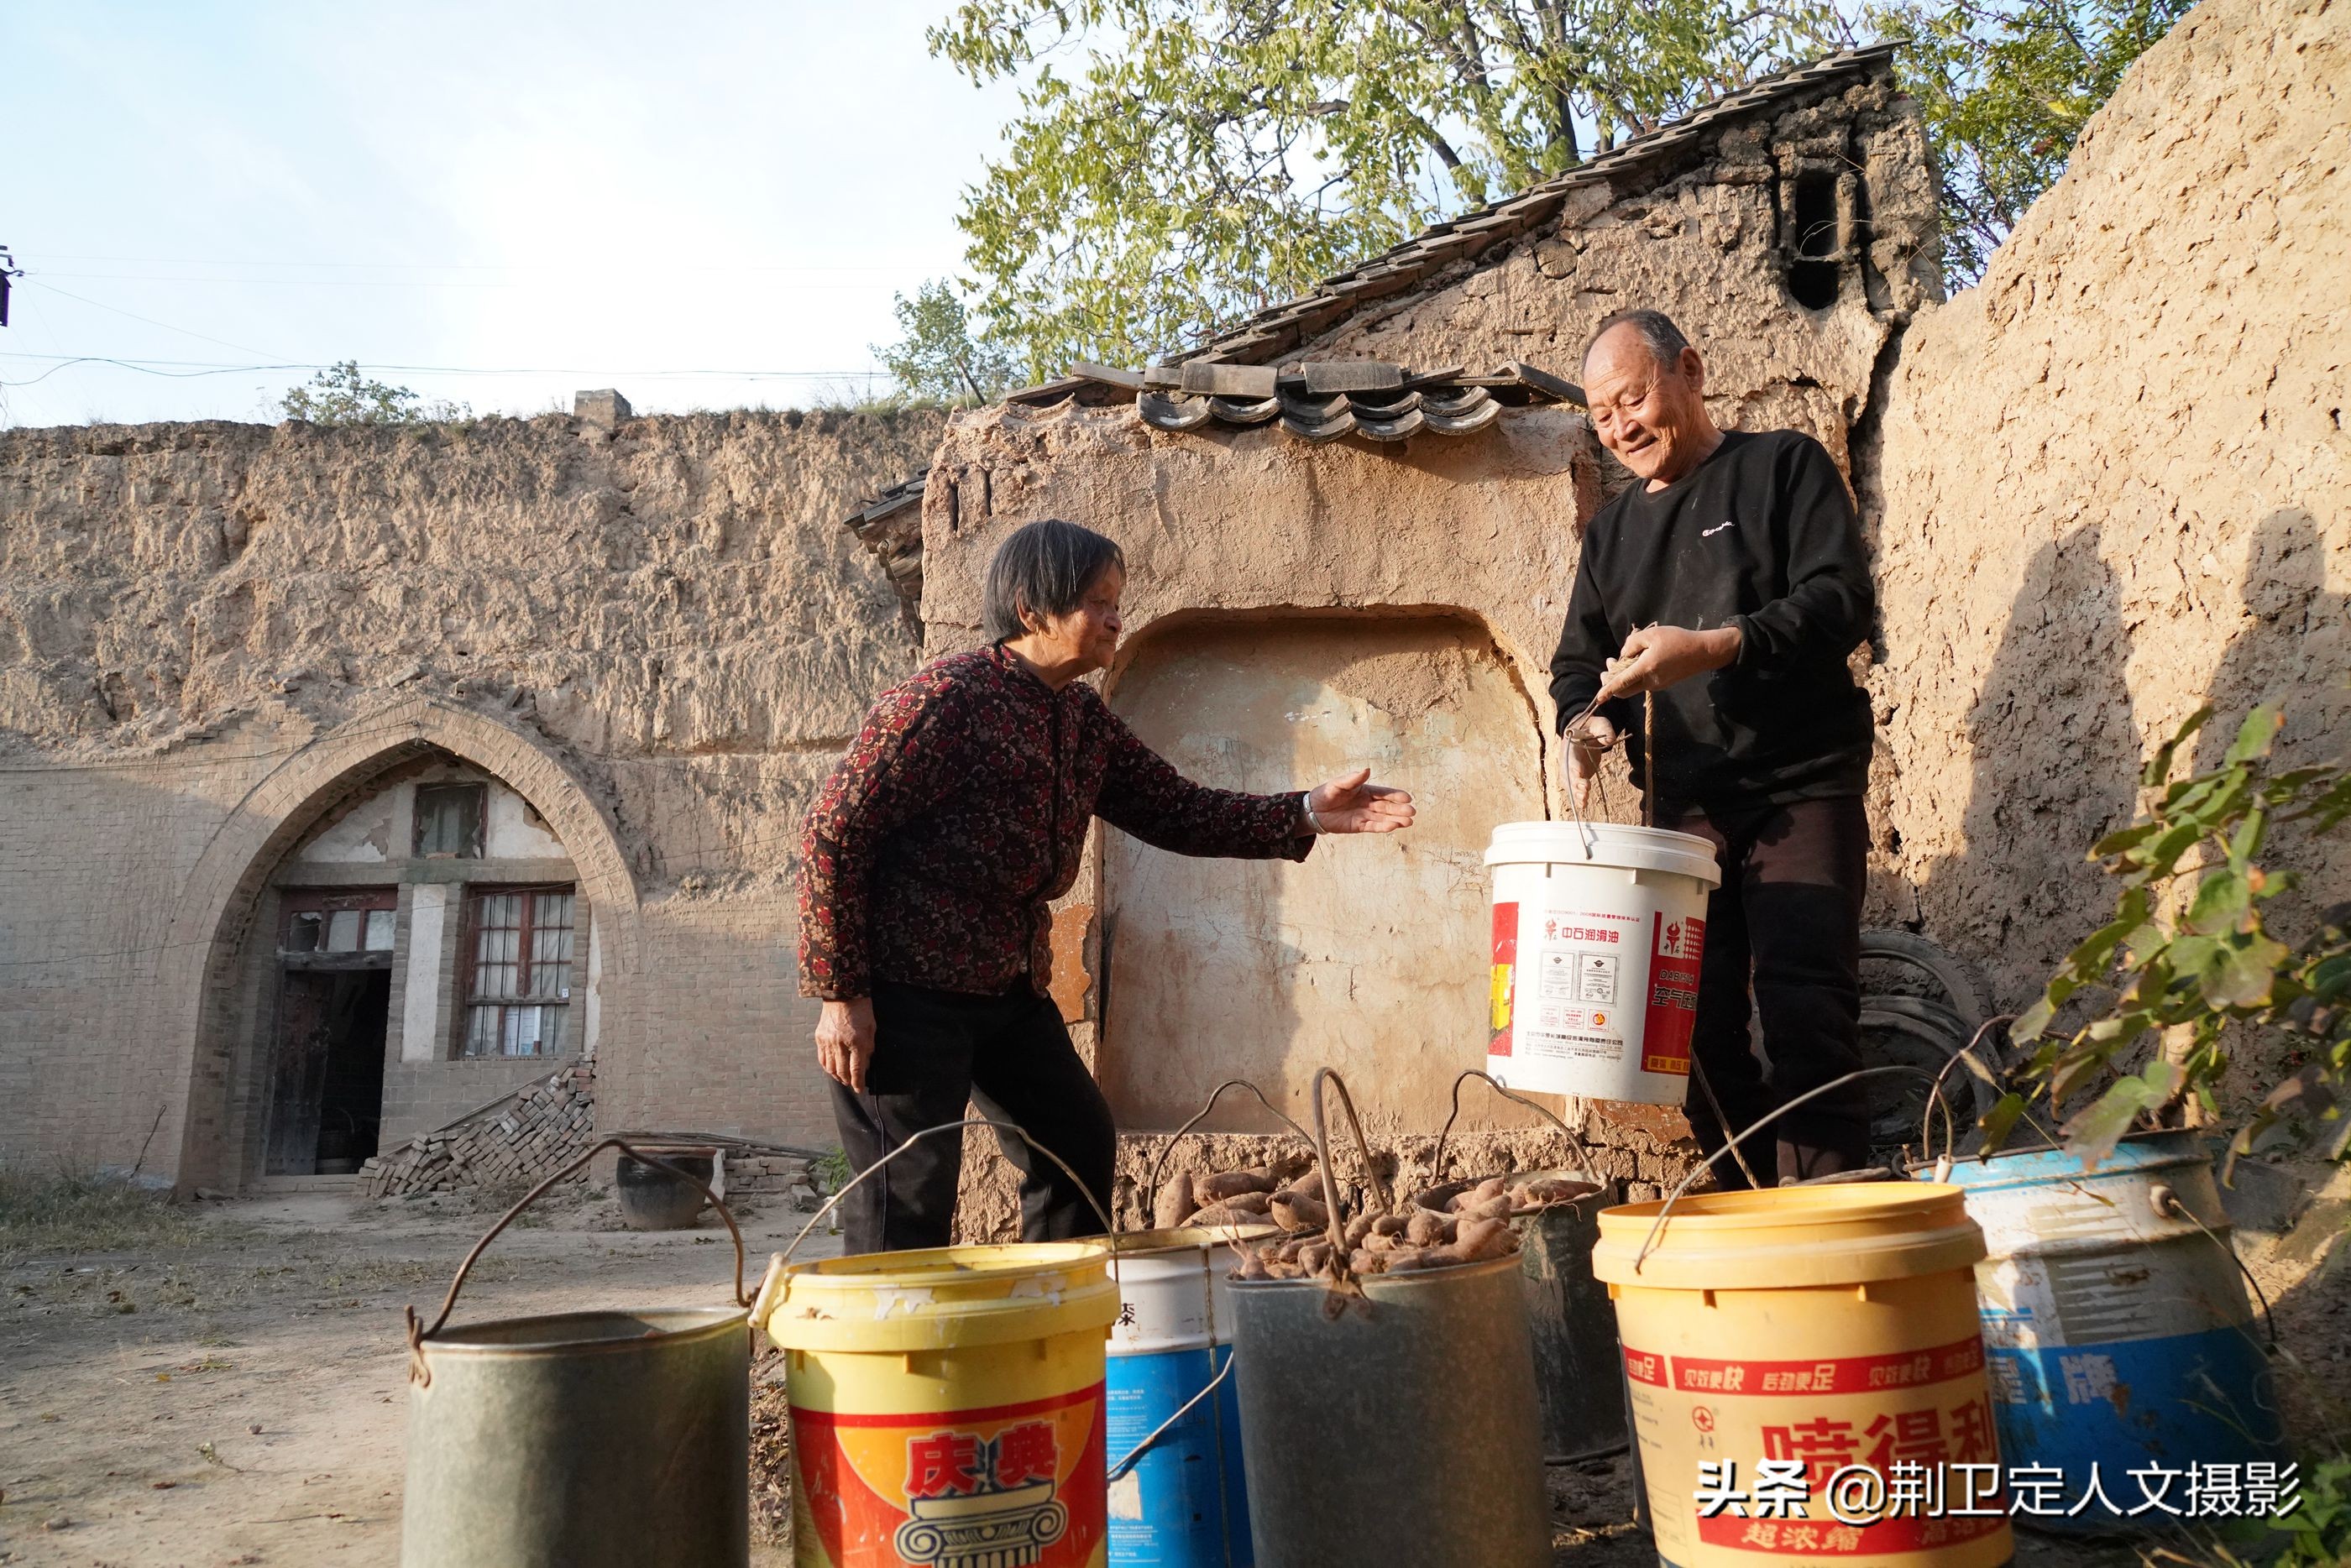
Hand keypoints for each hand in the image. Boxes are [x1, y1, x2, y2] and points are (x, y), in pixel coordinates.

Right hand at [815, 997, 875, 1091]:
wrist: (842, 993)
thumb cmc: (861, 1010)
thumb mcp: (871, 1029)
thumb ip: (868, 1049)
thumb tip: (865, 1066)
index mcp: (857, 1041)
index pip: (857, 1069)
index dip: (858, 1082)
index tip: (860, 1089)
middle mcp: (840, 1043)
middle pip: (842, 1071)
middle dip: (848, 1081)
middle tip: (852, 1084)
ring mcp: (828, 1041)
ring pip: (830, 1067)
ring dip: (837, 1076)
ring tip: (842, 1079)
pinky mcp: (819, 1037)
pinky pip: (822, 1058)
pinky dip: (827, 1067)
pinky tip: (832, 1069)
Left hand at [1305, 767, 1415, 833]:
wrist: (1313, 810)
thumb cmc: (1326, 793)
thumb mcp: (1338, 783)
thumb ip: (1353, 778)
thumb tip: (1367, 769)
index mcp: (1366, 790)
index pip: (1384, 793)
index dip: (1396, 795)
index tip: (1408, 798)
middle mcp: (1368, 803)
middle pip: (1387, 806)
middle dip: (1400, 810)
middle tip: (1412, 812)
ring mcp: (1364, 815)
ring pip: (1383, 818)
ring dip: (1396, 820)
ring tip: (1409, 822)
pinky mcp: (1358, 826)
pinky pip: (1373, 826)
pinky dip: (1382, 827)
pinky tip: (1393, 826)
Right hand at [1567, 715, 1616, 812]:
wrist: (1583, 732)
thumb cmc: (1591, 727)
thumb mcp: (1599, 723)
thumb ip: (1605, 728)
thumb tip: (1610, 740)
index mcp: (1570, 745)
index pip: (1570, 756)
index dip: (1573, 765)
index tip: (1579, 773)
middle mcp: (1567, 759)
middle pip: (1567, 773)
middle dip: (1575, 783)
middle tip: (1585, 790)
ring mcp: (1570, 769)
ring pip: (1569, 784)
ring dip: (1575, 794)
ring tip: (1584, 802)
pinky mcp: (1576, 777)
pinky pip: (1574, 788)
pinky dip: (1577, 798)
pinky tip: (1583, 806)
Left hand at [1599, 624, 1741, 698]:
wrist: (1702, 652)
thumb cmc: (1678, 640)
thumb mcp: (1652, 634)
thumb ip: (1632, 643)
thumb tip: (1623, 655)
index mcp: (1646, 668)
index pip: (1621, 683)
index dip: (1607, 691)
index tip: (1597, 699)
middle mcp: (1650, 681)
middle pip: (1624, 690)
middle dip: (1612, 682)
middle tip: (1608, 665)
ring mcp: (1657, 685)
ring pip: (1633, 685)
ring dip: (1624, 675)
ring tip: (1624, 656)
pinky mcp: (1662, 684)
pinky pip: (1643, 682)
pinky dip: (1635, 674)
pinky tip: (1639, 659)